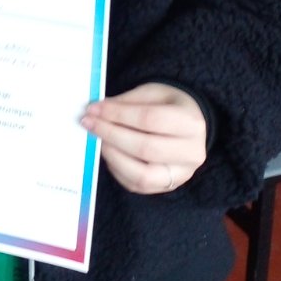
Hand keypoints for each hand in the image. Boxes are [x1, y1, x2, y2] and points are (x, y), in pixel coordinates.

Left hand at [81, 83, 205, 195]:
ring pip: (142, 175)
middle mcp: (191, 153)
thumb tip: (97, 111)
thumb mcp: (152, 94)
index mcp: (191, 123)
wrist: (188, 128)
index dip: (118, 114)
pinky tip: (109, 153)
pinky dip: (117, 170)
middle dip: (111, 135)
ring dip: (113, 157)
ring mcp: (181, 174)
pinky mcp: (168, 187)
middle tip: (89, 123)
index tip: (94, 108)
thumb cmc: (168, 107)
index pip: (150, 120)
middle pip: (145, 148)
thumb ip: (126, 102)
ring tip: (98, 140)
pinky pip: (137, 185)